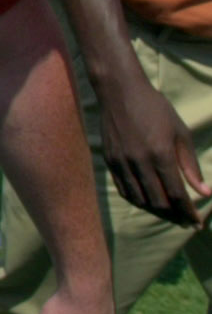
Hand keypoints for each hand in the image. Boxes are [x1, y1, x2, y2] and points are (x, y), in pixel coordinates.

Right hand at [98, 73, 210, 227]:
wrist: (119, 91)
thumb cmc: (155, 108)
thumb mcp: (180, 133)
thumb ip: (190, 165)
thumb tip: (205, 192)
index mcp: (160, 154)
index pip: (177, 194)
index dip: (189, 212)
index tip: (197, 222)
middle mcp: (139, 162)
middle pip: (158, 202)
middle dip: (174, 215)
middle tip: (185, 221)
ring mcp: (122, 162)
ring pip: (140, 199)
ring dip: (156, 211)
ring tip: (169, 213)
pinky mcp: (110, 160)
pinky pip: (124, 190)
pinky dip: (138, 200)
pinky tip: (148, 201)